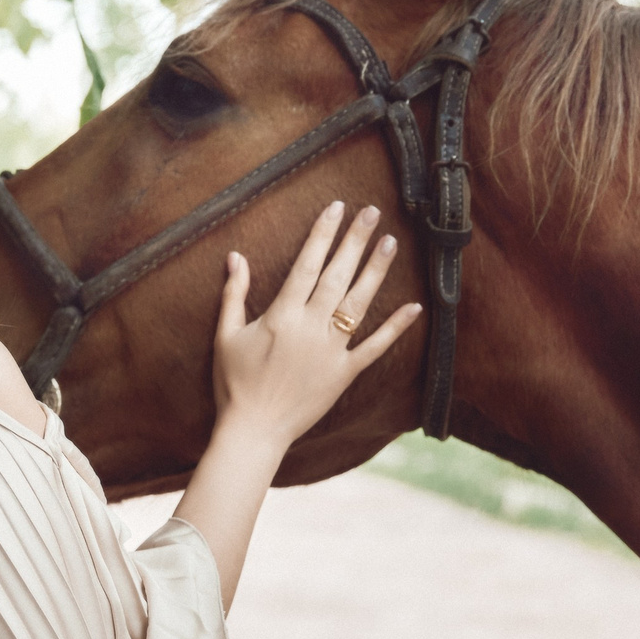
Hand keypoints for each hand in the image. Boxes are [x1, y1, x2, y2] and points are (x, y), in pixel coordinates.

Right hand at [211, 200, 422, 454]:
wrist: (253, 430)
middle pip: (337, 276)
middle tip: (372, 212)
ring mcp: (330, 351)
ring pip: (358, 304)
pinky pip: (374, 348)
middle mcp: (310, 328)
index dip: (322, 234)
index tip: (336, 208)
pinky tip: (413, 307)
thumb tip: (235, 256)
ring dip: (376, 271)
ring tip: (391, 243)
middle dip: (355, 241)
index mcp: (281, 315)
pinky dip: (395, 328)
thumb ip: (234, 294)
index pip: (306, 264)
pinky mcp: (344, 374)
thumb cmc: (234, 383)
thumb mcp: (226, 335)